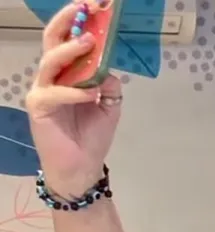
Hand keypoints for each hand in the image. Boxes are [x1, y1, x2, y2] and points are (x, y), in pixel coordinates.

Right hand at [25, 0, 122, 193]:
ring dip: (71, 50)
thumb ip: (109, 84)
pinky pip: (56, 93)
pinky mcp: (39, 107)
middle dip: (67, 22)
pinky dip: (75, 91)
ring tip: (90, 41)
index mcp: (68, 74)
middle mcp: (51, 77)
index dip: (79, 23)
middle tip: (83, 8)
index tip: (94, 6)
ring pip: (51, 62)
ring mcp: (43, 91)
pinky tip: (91, 93)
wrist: (82, 166)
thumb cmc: (92, 135)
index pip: (69, 42)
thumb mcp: (108, 104)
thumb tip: (107, 68)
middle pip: (52, 42)